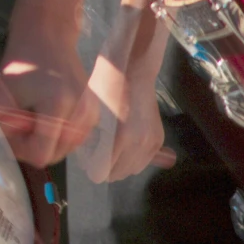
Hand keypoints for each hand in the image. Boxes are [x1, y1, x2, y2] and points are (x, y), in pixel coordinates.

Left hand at [0, 32, 96, 167]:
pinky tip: (48, 116)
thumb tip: (14, 151)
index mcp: (58, 106)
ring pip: (65, 149)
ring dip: (47, 141)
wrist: (48, 35)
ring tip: (33, 117)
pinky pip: (74, 139)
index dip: (22, 150)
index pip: (42, 154)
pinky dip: (59, 135)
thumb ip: (4, 128)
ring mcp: (92, 114)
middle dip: (34, 146)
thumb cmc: (23, 61)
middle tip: (20, 124)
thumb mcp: (2, 94)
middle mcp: (81, 113)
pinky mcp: (95, 113)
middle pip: (55, 155)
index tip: (11, 133)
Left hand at [77, 35, 168, 181]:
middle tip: (97, 147)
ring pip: (130, 170)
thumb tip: (84, 160)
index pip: (100, 174)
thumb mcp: (88, 112)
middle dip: (104, 165)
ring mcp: (150, 143)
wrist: (133, 68)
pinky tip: (125, 141)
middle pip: (114, 175)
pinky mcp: (158, 140)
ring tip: (111, 144)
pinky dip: (133, 157)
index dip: (90, 166)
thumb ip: (86, 140)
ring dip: (119, 163)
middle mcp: (137, 145)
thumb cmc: (105, 85)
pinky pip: (143, 162)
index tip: (86, 155)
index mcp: (118, 138)